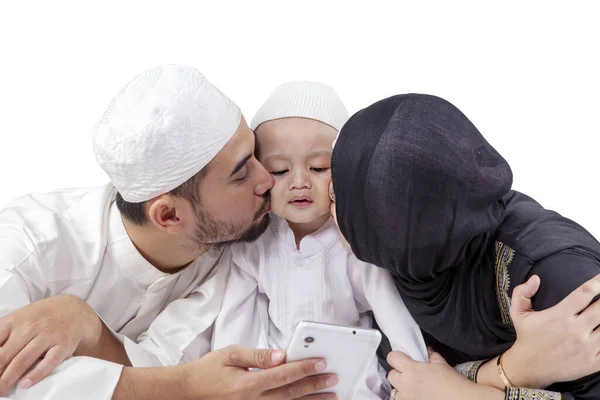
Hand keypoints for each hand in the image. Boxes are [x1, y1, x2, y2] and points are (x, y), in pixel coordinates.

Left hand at [0, 295, 100, 393]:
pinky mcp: (62, 345)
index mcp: (15, 321)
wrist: (73, 310)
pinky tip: (25, 383)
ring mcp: (47, 336)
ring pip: (23, 360)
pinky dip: (36, 374)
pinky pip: (48, 362)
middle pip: (5, 355)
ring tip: (1, 391)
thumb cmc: (41, 317)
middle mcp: (30, 328)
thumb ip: (3, 333)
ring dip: (8, 378)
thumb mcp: (19, 317)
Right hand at [181, 345, 337, 398]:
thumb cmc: (208, 370)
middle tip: (333, 379)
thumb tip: (280, 355)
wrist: (188, 392)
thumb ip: (257, 355)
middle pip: (291, 393)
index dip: (305, 368)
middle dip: (315, 385)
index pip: (284, 374)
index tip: (321, 362)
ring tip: (330, 396)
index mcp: (248, 384)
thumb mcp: (230, 354)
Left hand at [387, 350, 497, 399]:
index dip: (396, 357)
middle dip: (398, 373)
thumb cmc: (453, 382)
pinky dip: (406, 398)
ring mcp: (406, 398)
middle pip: (391, 375)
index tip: (402, 358)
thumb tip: (426, 351)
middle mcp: (405, 384)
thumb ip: (431, 355)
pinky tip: (416, 396)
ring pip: (394, 391)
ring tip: (413, 388)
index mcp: (411, 370)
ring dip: (401, 388)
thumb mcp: (441, 364)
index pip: (392, 357)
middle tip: (409, 374)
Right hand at [503, 274, 599, 387]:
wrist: (529, 367)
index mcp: (559, 315)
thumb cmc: (527, 336)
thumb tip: (536, 278)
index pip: (584, 293)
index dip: (597, 282)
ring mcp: (586, 347)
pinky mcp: (593, 363)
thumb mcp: (518, 312)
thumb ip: (522, 292)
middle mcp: (575, 330)